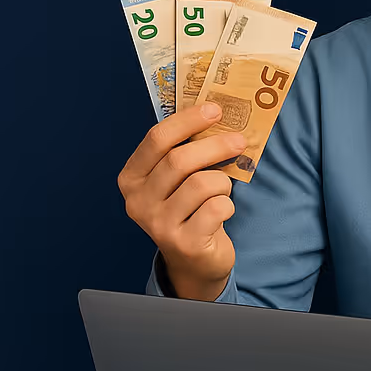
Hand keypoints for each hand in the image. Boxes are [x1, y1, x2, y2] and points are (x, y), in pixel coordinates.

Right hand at [117, 102, 248, 299]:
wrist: (194, 261)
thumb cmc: (188, 209)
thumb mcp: (176, 179)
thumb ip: (184, 150)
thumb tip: (216, 113)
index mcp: (131, 179)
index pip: (156, 139)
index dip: (188, 120)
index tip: (215, 109)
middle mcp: (138, 202)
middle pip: (179, 160)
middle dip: (215, 146)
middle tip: (239, 141)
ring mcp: (158, 225)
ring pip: (202, 184)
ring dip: (222, 182)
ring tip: (222, 190)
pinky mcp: (184, 243)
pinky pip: (217, 208)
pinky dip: (227, 204)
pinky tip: (221, 212)